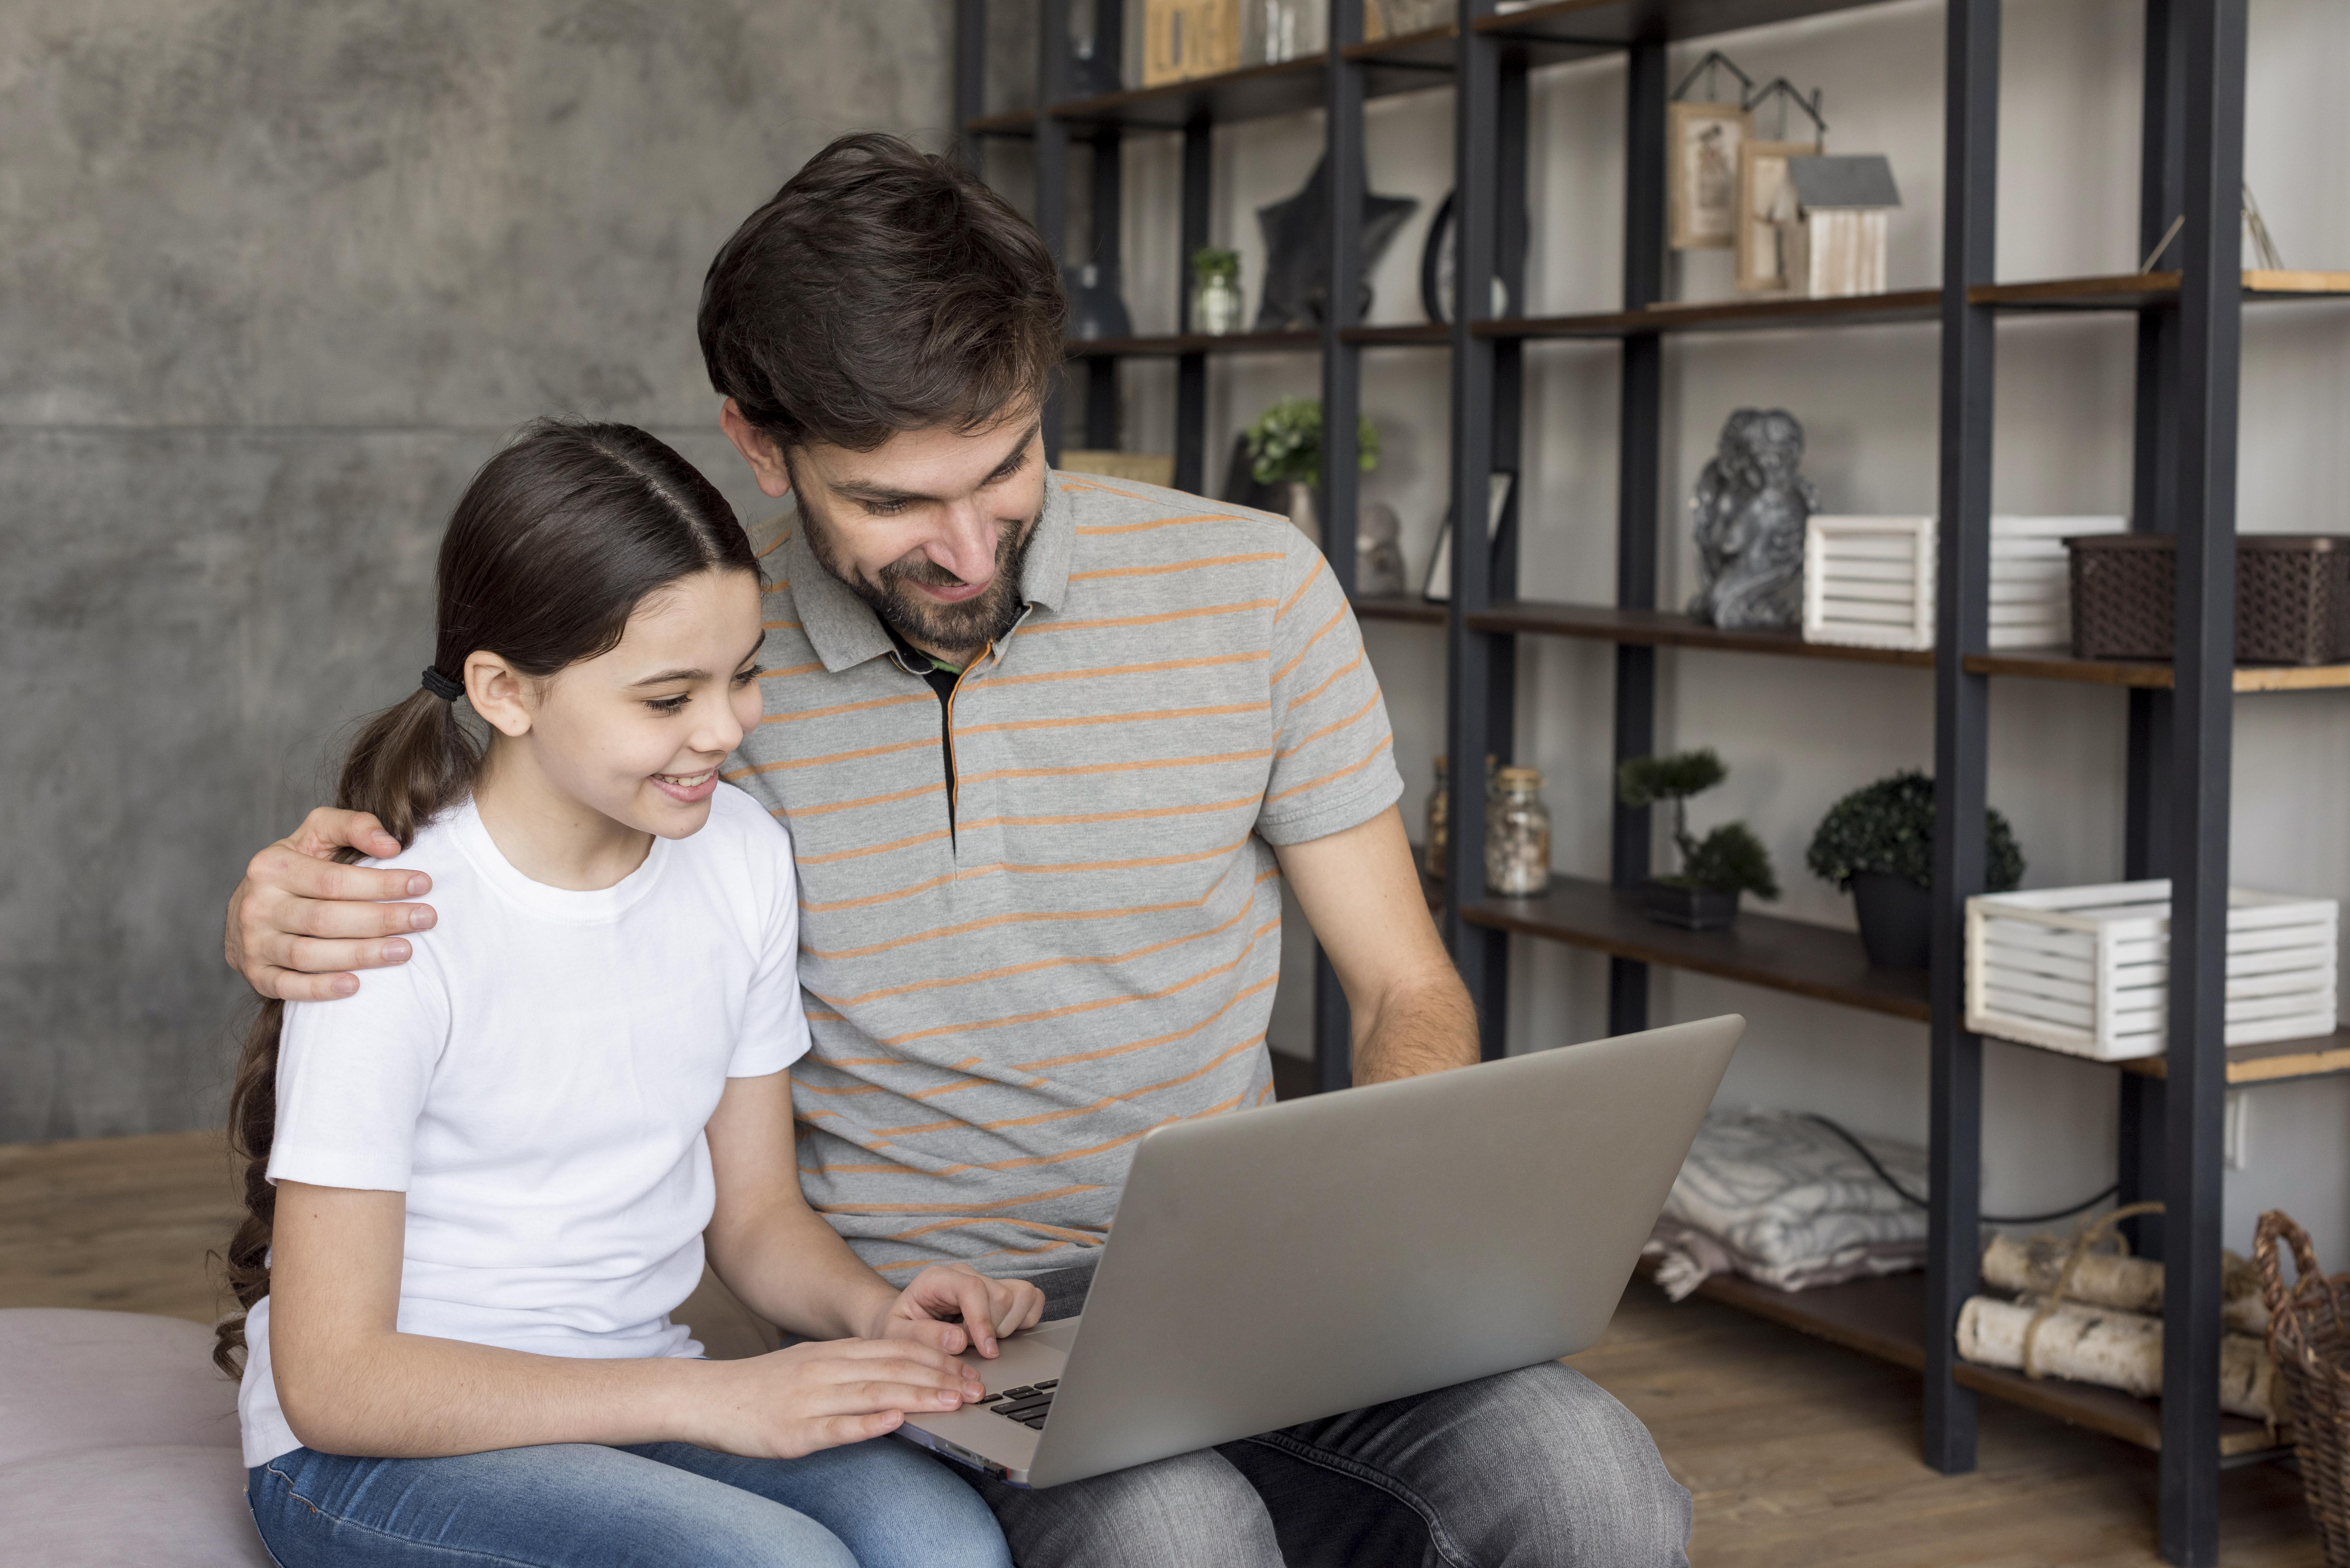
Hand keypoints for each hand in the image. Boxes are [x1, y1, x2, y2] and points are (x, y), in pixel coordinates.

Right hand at [226, 808, 438, 1000]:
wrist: (247, 907)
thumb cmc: (297, 866)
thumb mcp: (317, 833)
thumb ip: (354, 826)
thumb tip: (391, 845)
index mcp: (272, 867)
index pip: (334, 880)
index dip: (381, 883)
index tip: (423, 884)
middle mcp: (258, 905)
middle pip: (325, 918)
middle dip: (381, 919)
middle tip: (425, 918)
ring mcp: (254, 942)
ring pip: (309, 955)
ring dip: (361, 955)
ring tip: (405, 950)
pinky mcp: (256, 974)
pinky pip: (287, 987)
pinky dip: (320, 989)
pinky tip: (356, 986)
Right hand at [699, 1337, 984, 1457]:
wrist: (709, 1398)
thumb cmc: (763, 1387)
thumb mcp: (810, 1365)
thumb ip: (851, 1368)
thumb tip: (895, 1375)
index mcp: (832, 1354)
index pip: (895, 1351)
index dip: (936, 1359)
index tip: (968, 1370)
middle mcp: (825, 1371)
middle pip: (892, 1370)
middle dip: (939, 1379)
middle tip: (975, 1389)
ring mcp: (809, 1401)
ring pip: (871, 1394)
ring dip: (916, 1397)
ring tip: (950, 1402)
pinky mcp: (793, 1432)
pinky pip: (835, 1427)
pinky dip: (867, 1424)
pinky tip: (893, 1422)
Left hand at [872, 1264, 1044, 1358]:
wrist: (903, 1320)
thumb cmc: (900, 1327)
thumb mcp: (896, 1335)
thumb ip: (922, 1337)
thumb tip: (958, 1341)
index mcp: (938, 1279)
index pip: (972, 1289)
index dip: (983, 1321)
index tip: (987, 1351)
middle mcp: (966, 1275)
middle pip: (1002, 1296)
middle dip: (990, 1331)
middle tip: (966, 1345)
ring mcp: (987, 1281)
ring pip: (1022, 1296)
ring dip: (1007, 1326)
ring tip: (980, 1339)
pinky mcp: (1003, 1292)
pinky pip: (1032, 1300)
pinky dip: (1023, 1321)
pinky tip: (999, 1333)